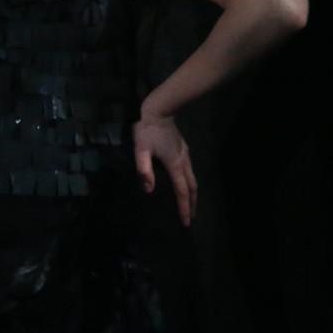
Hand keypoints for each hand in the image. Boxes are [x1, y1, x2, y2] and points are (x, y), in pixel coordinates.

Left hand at [133, 109, 196, 225]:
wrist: (158, 111)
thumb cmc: (146, 131)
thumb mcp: (140, 149)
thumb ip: (144, 169)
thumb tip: (149, 190)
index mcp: (174, 165)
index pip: (182, 192)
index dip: (184, 208)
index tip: (185, 221)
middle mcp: (183, 162)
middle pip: (192, 188)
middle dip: (192, 204)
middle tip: (190, 218)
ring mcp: (185, 156)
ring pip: (193, 179)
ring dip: (192, 194)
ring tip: (190, 205)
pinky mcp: (183, 151)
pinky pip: (189, 172)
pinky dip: (189, 183)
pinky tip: (184, 185)